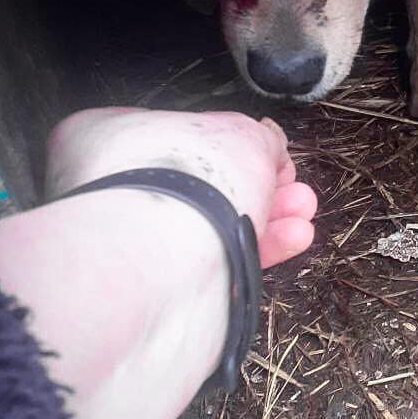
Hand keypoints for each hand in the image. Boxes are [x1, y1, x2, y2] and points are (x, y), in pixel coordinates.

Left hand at [46, 108, 316, 267]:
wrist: (164, 247)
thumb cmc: (189, 173)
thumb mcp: (242, 134)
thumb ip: (259, 138)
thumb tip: (269, 142)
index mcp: (113, 135)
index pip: (179, 134)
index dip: (232, 142)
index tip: (270, 153)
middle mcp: (117, 185)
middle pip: (205, 182)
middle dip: (262, 184)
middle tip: (295, 187)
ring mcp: (139, 238)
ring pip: (215, 223)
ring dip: (269, 216)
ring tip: (304, 211)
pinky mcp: (163, 284)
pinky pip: (216, 259)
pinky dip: (259, 248)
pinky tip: (296, 237)